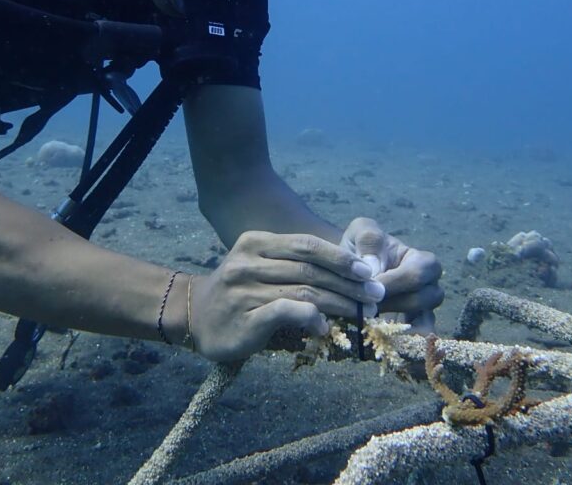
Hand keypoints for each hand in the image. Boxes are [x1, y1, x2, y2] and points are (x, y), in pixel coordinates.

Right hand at [188, 230, 386, 361]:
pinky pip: (288, 311)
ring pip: (305, 291)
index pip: (307, 245)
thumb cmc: (239, 293)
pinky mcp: (245, 317)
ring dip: (339, 303)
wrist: (196, 318)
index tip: (367, 271)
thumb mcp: (261, 267)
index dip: (340, 257)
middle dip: (348, 283)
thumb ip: (295, 266)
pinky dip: (312, 318)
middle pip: (310, 269)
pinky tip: (325, 328)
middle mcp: (247, 262)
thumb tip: (348, 275)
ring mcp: (244, 289)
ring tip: (360, 313)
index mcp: (255, 242)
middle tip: (374, 296)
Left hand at [340, 217, 443, 331]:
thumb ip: (369, 242)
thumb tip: (374, 270)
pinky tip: (382, 342)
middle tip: (364, 306)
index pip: (418, 274)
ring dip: (395, 324)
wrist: (351, 267)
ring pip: (422, 323)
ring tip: (369, 323)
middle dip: (391, 303)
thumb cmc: (361, 247)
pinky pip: (417, 341)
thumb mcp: (362, 232)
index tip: (368, 286)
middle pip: (422, 300)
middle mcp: (429, 287)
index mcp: (422, 261)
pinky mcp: (413, 329)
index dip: (395, 282)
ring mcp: (424, 310)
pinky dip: (403, 343)